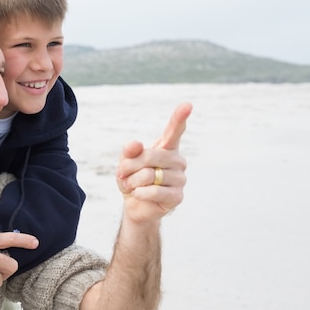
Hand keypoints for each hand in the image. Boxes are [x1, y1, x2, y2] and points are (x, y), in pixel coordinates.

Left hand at [116, 102, 191, 223]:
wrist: (135, 204)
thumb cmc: (132, 178)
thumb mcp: (126, 162)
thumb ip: (129, 151)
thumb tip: (136, 144)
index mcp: (167, 148)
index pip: (174, 130)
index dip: (180, 117)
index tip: (187, 104)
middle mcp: (177, 161)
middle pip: (151, 156)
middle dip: (131, 166)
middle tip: (123, 173)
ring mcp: (180, 179)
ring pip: (151, 175)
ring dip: (133, 181)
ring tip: (132, 185)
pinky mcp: (178, 196)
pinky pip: (155, 191)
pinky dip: (141, 193)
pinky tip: (138, 194)